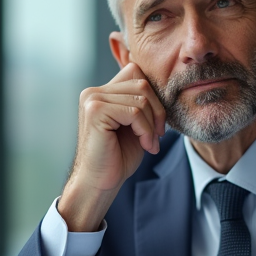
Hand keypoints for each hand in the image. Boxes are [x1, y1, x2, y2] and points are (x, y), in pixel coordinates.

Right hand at [58, 63, 165, 231]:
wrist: (100, 183)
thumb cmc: (118, 157)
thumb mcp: (134, 124)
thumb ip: (140, 102)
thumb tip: (163, 83)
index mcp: (101, 92)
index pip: (136, 72)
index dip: (153, 96)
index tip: (155, 123)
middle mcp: (93, 92)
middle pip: (142, 83)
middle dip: (157, 110)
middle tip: (158, 135)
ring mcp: (92, 99)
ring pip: (141, 97)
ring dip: (151, 124)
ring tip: (150, 143)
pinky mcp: (96, 111)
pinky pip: (134, 112)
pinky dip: (145, 130)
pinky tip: (144, 145)